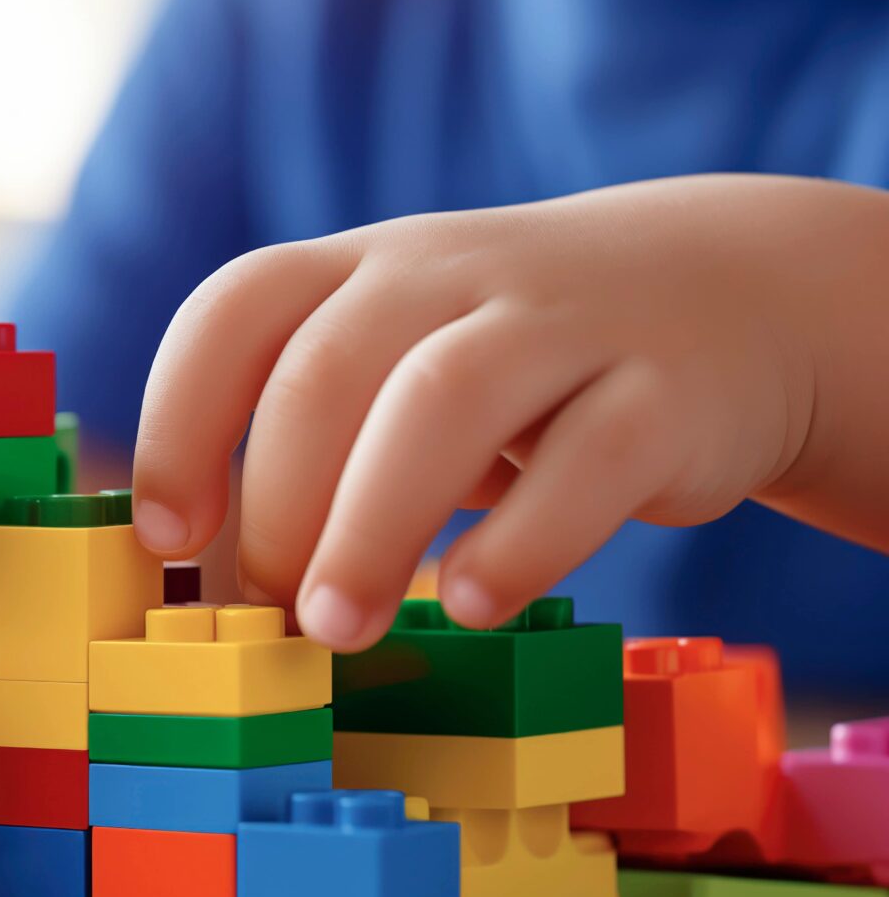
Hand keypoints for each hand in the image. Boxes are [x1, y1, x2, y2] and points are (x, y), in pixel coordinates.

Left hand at [127, 174, 888, 649]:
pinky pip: (587, 459)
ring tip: (337, 626)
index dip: (178, 422)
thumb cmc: (508, 366)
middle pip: (326, 372)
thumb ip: (309, 441)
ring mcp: (561, 322)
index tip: (166, 536)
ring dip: (371, 525)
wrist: (730, 296)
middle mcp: (448, 277)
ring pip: (442, 400)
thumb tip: (208, 576)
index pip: (236, 310)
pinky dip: (519, 541)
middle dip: (278, 505)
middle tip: (268, 613)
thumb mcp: (398, 364)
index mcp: (360, 270)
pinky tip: (473, 603)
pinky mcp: (666, 393)